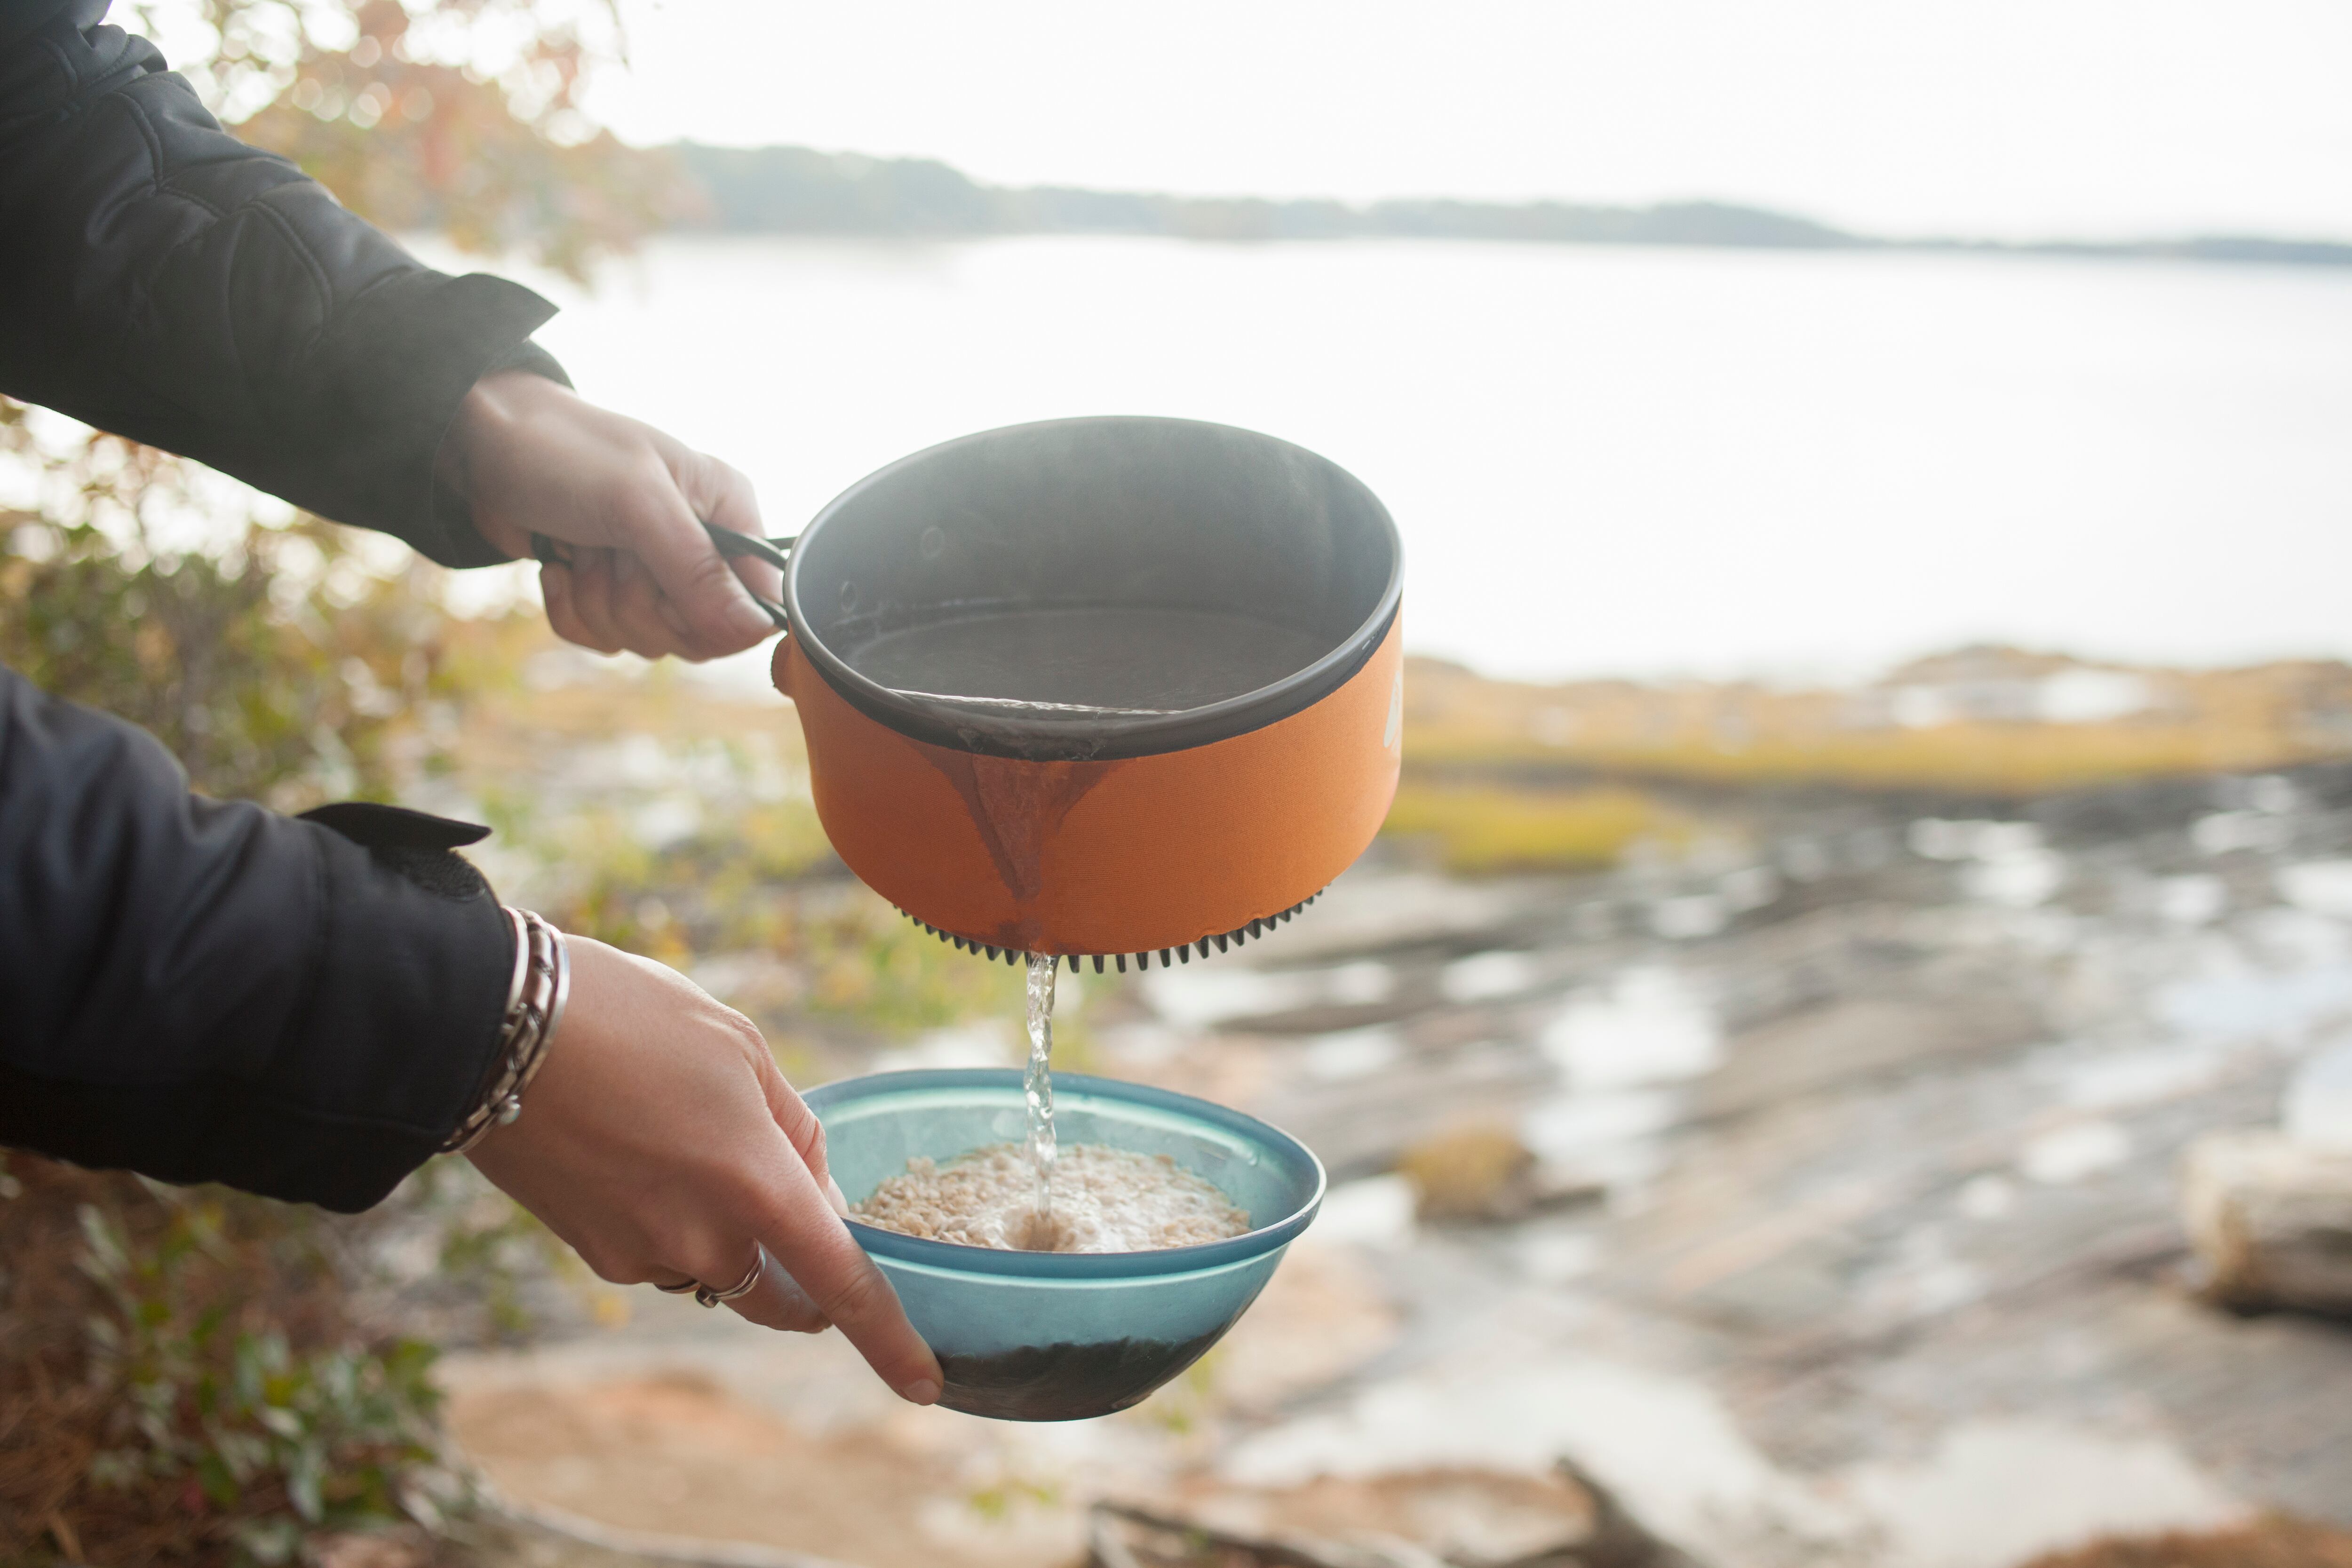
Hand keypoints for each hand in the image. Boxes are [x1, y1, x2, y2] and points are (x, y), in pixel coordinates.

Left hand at [436, 371, 780, 660]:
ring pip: (648, 641)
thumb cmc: (563, 452)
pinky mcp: (609, 592)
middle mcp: (699, 546)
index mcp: (727, 513)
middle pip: (700, 634)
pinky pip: (606, 641)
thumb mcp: (637, 504)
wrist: (479, 443)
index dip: (711, 617)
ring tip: (581, 548)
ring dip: (599, 603)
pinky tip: (560, 566)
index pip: (756, 604)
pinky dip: (572, 612)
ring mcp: (654, 573)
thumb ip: (698, 570)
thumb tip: (758, 630)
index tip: (667, 590)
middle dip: (641, 605)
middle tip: (610, 554)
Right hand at [465, 936, 942, 1405]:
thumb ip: (796, 1133)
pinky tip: (636, 1151)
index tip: (926, 1387)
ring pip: (714, 1267)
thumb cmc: (632, 1019)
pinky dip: (669, 1220)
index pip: (842, 1285)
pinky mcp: (593, 1253)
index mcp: (754, 1183)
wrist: (495, 1030)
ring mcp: (642, 1253)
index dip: (890, 1341)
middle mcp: (702, 1237)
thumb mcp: (742, 1050)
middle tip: (793, 1215)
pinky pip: (659, 1254)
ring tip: (680, 1133)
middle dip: (801, 1278)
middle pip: (780, 1296)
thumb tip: (818, 1197)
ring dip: (723, 1230)